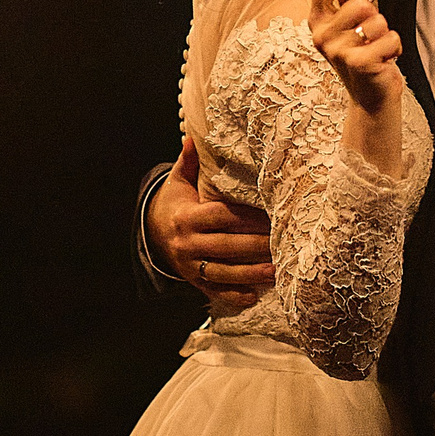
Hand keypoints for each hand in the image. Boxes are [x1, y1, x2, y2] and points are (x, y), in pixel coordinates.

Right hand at [147, 138, 273, 312]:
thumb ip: (188, 162)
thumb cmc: (176, 203)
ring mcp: (190, 265)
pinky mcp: (194, 281)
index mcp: (187, 217)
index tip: (270, 215)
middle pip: (225, 245)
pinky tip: (253, 296)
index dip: (246, 217)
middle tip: (281, 242)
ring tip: (275, 271)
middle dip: (254, 245)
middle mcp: (187, 244)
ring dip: (249, 274)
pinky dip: (233, 295)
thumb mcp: (179, 182)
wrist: (153, 233)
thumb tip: (192, 138)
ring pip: (222, 272)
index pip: (220, 217)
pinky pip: (214, 290)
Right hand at [310, 0, 402, 113]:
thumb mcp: (348, 27)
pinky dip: (395, 46)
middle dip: (374, 15)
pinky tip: (384, 59)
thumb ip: (347, 0)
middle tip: (370, 34)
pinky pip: (391, 37)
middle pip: (359, 4)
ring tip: (376, 48)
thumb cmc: (361, 58)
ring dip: (385, 33)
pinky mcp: (359, 62)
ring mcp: (339, 50)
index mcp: (317, 22)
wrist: (370, 97)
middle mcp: (323, 36)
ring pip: (378, 21)